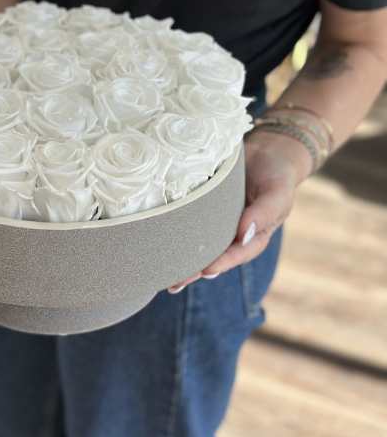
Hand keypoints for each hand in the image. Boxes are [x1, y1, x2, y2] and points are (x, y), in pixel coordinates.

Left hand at [167, 128, 310, 293]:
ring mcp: (218, 222)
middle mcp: (234, 234)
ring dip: (183, 258)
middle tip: (174, 283)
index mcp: (254, 236)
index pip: (238, 254)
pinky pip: (191, 222)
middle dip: (194, 271)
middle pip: (214, 256)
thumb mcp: (277, 192)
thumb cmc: (276, 174)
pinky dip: (177, 232)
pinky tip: (160, 242)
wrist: (267, 152)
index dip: (222, 263)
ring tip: (163, 273)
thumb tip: (241, 236)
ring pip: (200, 244)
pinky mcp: (204, 208)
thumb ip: (264, 213)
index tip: (205, 271)